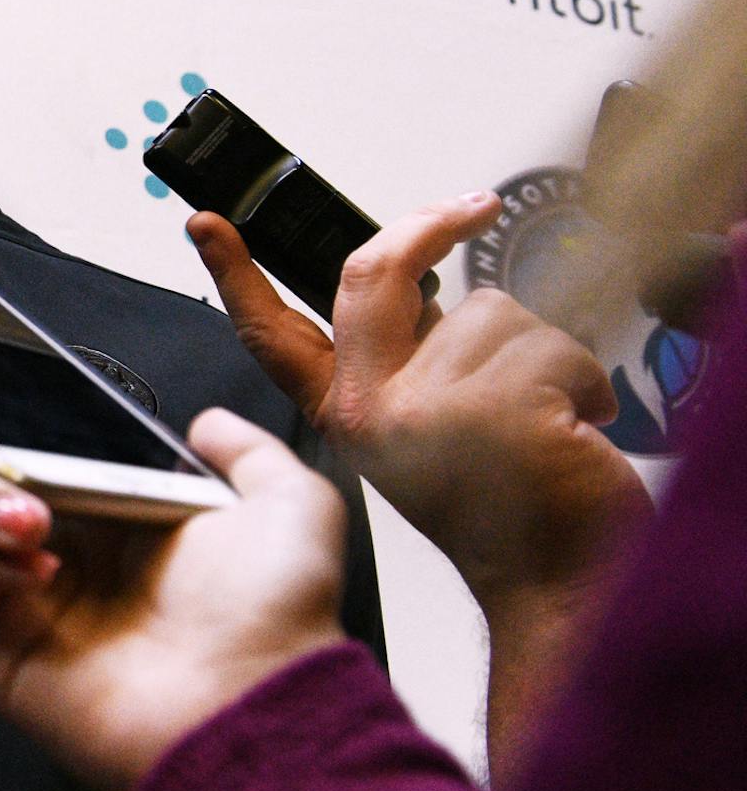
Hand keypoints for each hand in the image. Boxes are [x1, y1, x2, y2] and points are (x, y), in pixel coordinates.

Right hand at [0, 407, 346, 790]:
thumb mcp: (288, 506)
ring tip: (28, 513)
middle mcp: (54, 558)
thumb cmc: (273, 620)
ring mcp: (19, 606)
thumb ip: (249, 450)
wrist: (256, 702)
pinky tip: (32, 562)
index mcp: (109, 521)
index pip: (15, 456)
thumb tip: (209, 422)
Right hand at [190, 194, 649, 605]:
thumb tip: (433, 290)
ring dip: (543, 351)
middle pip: (372, 275)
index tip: (207, 225)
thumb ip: (412, 362)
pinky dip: (583, 379)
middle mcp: (371, 410)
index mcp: (349, 412)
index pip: (272, 334)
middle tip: (470, 207)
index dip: (234, 272)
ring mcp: (426, 409)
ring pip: (490, 310)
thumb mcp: (430, 431)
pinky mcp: (493, 407)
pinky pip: (548, 343)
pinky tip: (575, 428)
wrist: (561, 583)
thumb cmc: (513, 508)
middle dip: (429, 225)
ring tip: (550, 414)